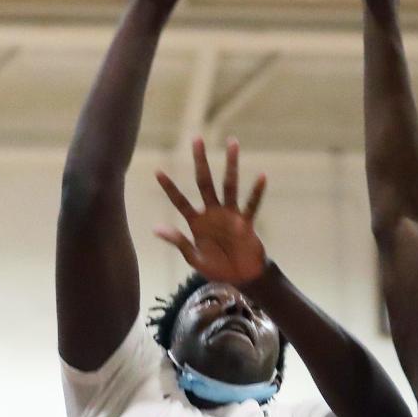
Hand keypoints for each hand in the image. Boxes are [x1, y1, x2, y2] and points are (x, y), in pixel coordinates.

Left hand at [154, 139, 267, 284]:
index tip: (157, 171)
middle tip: (197, 139)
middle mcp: (213, 213)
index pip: (180, 201)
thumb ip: (179, 242)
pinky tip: (261, 176)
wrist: (241, 277)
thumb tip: (156, 229)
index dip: (169, 188)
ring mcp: (230, 215)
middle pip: (205, 182)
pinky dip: (256, 192)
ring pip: (230, 185)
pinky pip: (252, 205)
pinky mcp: (246, 222)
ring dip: (231, 165)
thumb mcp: (194, 258)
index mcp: (197, 222)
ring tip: (232, 143)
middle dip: (200, 161)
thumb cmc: (217, 267)